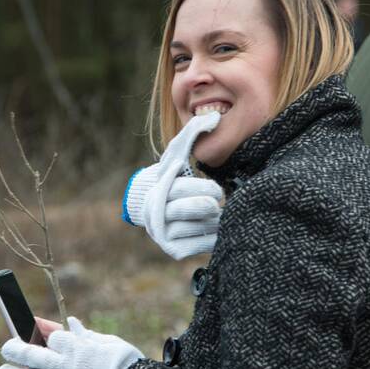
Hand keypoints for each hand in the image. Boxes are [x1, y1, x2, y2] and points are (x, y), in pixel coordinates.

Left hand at [0, 316, 142, 368]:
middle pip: (32, 356)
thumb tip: (70, 323)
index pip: (51, 337)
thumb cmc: (123, 363)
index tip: (37, 328)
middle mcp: (67, 367)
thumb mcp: (105, 342)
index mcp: (78, 348)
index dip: (44, 332)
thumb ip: (83, 335)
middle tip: (6, 348)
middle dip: (15, 350)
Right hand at [122, 112, 222, 259]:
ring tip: (216, 214)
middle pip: (191, 208)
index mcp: (158, 189)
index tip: (215, 189)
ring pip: (199, 227)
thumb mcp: (178, 152)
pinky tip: (215, 230)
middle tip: (216, 201)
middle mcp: (157, 214)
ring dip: (213, 221)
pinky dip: (212, 238)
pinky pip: (201, 245)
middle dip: (208, 203)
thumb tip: (216, 117)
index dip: (201, 187)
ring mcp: (164, 234)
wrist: (153, 207)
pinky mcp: (174, 251)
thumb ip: (195, 131)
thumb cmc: (173, 175)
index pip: (183, 188)